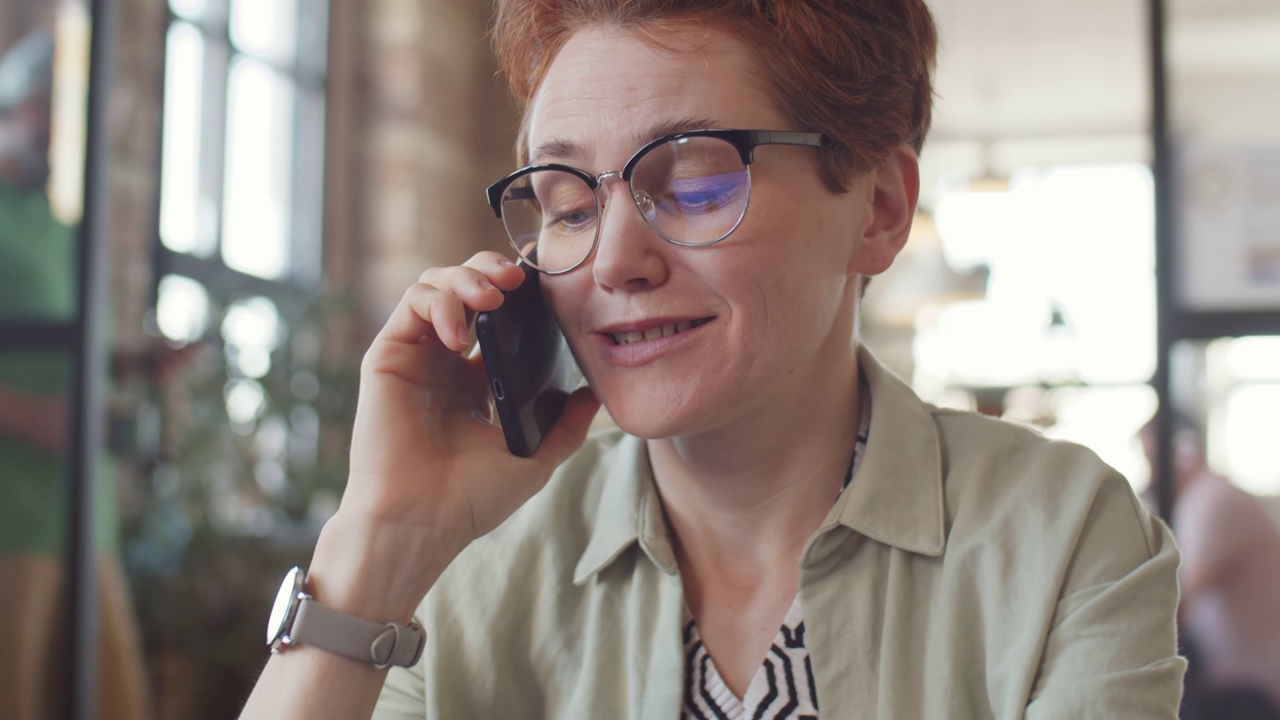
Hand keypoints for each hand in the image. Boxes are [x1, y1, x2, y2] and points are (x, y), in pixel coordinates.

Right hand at [324, 251, 599, 610]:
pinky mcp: (388, 355)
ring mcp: (415, 356)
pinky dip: (442, 303)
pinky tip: (463, 335)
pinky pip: (413, 302)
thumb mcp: (534, 458)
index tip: (546, 280)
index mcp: (474, 380)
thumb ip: (565, 426)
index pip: (495, 316)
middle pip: (464, 288)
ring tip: (495, 296)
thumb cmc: (470, 499)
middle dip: (491, 270)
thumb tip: (594, 394)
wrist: (422, 521)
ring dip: (466, 278)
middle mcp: (442, 361)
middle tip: (520, 277)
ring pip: (435, 285)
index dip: (517, 292)